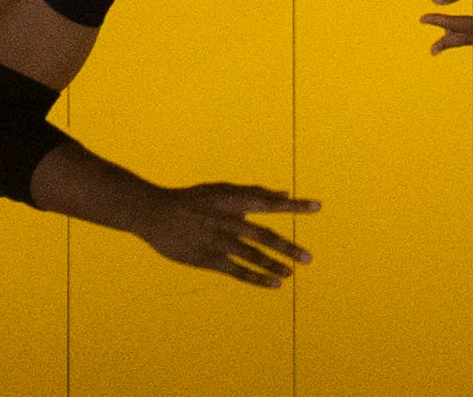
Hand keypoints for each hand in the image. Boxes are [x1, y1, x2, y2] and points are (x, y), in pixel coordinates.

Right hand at [138, 182, 318, 287]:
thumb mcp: (223, 190)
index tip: (317, 207)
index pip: (270, 203)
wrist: (155, 213)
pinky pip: (236, 271)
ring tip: (291, 273)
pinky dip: (256, 277)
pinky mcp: (207, 258)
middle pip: (264, 236)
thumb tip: (284, 194)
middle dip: (288, 247)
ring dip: (274, 265)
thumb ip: (254, 193)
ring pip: (252, 256)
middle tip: (308, 258)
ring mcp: (218, 241)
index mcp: (234, 201)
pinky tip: (273, 283)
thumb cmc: (193, 199)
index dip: (294, 206)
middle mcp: (229, 221)